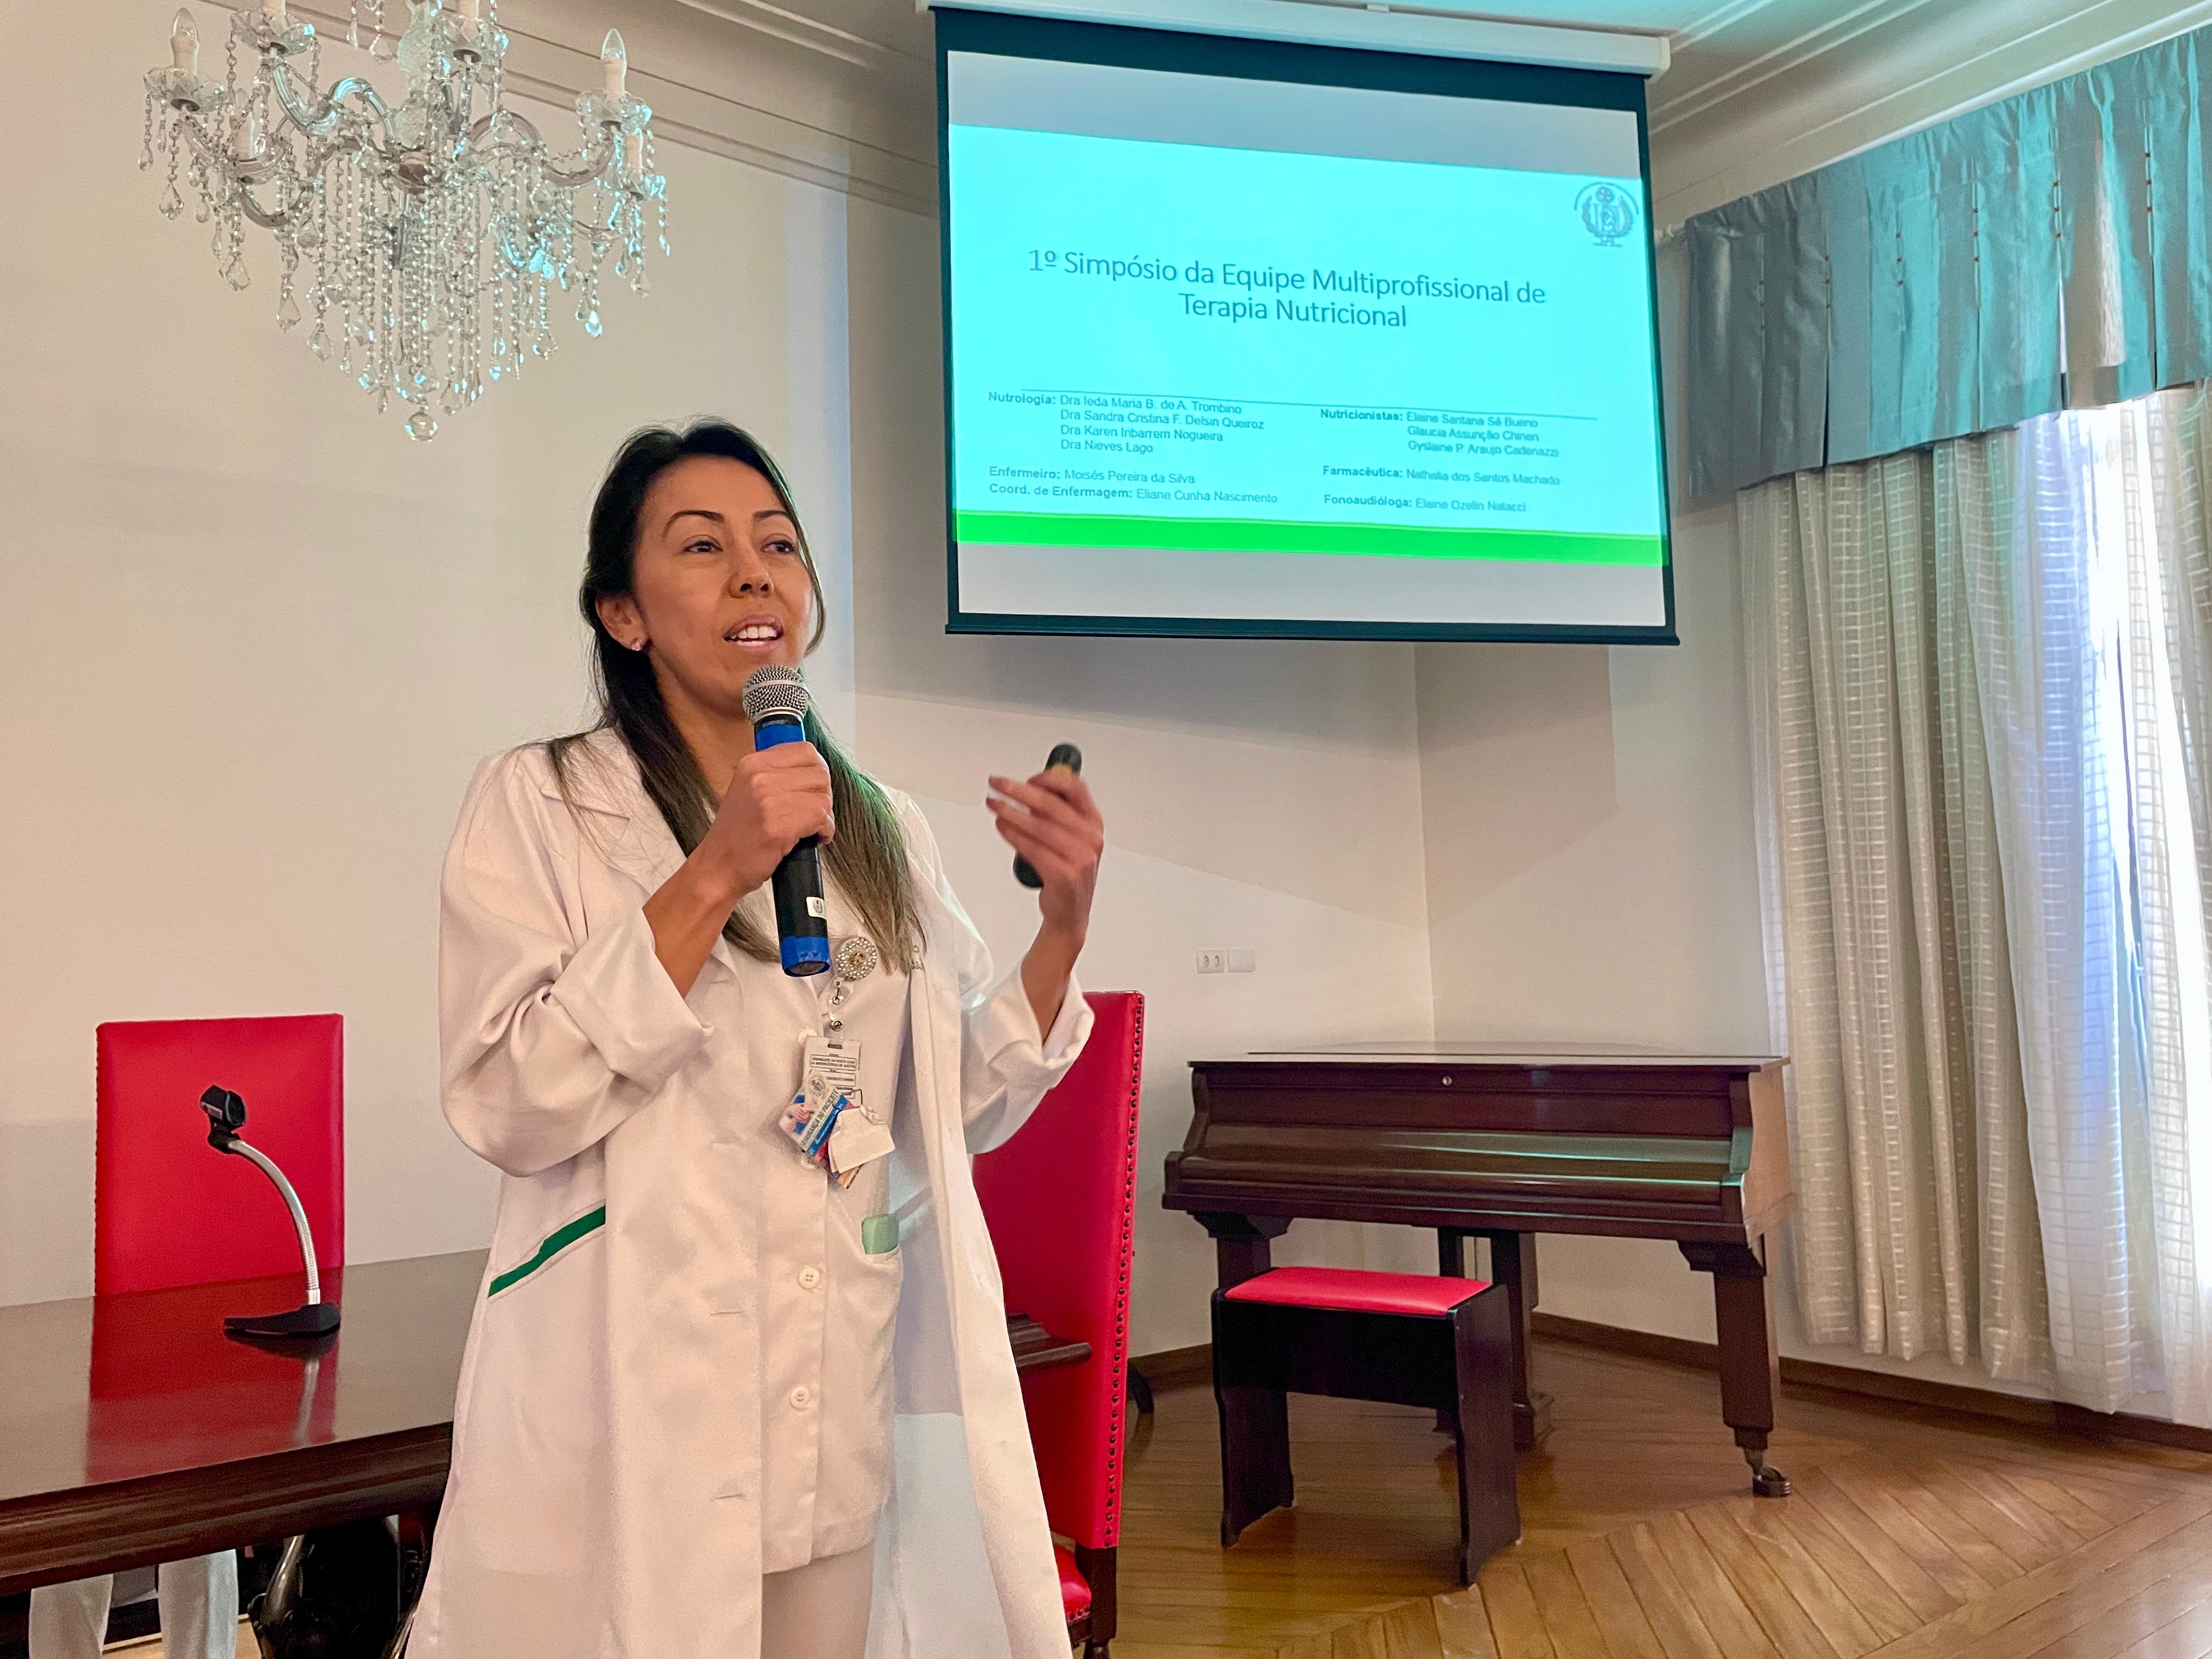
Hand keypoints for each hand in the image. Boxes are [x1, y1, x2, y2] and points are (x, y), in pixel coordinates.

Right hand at [699, 741, 834, 899]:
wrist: (717, 868)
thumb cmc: (737, 835)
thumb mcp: (747, 790)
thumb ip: (776, 774)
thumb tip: (813, 769)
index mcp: (752, 763)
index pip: (806, 751)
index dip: (817, 772)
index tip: (813, 790)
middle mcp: (759, 776)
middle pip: (820, 773)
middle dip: (823, 796)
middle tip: (814, 813)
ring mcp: (768, 801)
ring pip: (823, 797)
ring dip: (824, 816)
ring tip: (812, 828)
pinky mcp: (777, 827)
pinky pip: (821, 818)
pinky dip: (825, 831)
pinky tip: (814, 838)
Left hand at [988, 769, 1103, 946]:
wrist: (1069, 913)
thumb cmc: (1067, 873)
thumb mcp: (1070, 838)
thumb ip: (1053, 814)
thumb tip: (1025, 789)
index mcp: (1094, 823)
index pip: (1075, 788)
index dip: (1048, 778)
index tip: (1026, 778)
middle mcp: (1090, 838)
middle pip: (1051, 804)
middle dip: (1018, 790)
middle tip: (997, 783)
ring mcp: (1079, 858)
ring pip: (1038, 826)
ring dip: (1010, 812)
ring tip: (993, 804)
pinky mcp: (1063, 875)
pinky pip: (1032, 848)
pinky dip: (1013, 835)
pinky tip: (1002, 826)